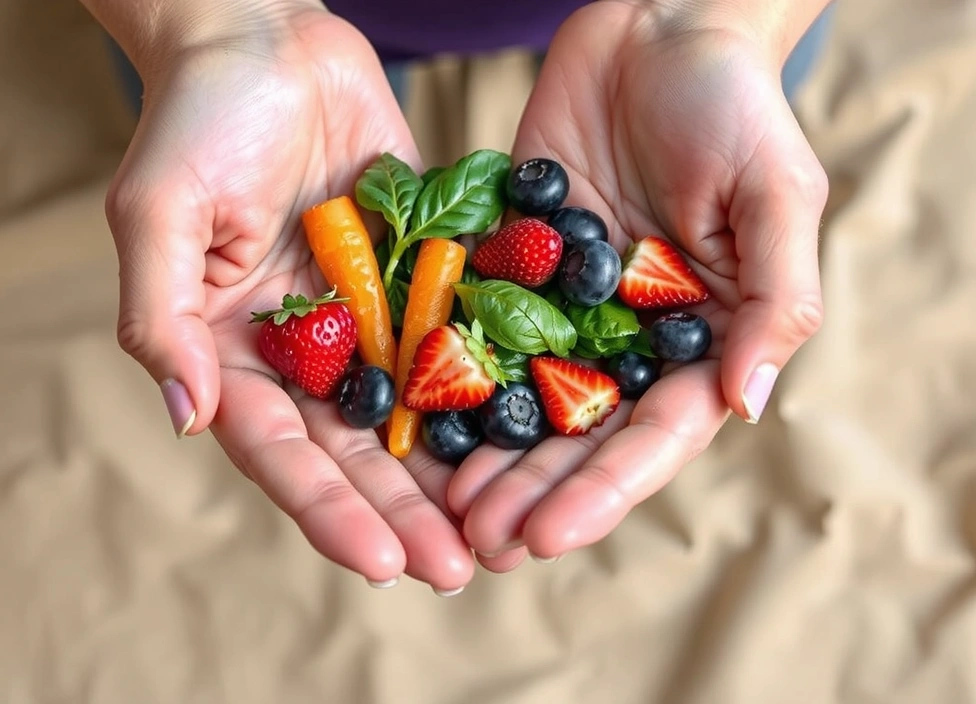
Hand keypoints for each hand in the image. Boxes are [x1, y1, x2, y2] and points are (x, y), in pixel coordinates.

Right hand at [105, 6, 474, 590]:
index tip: (379, 563)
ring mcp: (366, 316)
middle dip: (403, 511)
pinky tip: (532, 427)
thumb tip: (186, 418)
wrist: (268, 40)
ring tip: (504, 524)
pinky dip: (489, 383)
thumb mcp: (159, 211)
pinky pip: (455, 336)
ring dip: (454, 470)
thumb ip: (162, 315)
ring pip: (415, 410)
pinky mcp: (417, 276)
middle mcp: (304, 348)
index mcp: (234, 349)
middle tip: (458, 568)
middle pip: (356, 449)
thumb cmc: (197, 116)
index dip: (327, 508)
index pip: (280, 447)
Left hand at [447, 2, 827, 560]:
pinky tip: (408, 414)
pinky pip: (475, 324)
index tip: (549, 533)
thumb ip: (776, 301)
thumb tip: (748, 405)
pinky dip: (445, 371)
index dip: (602, 488)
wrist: (657, 25)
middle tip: (479, 540)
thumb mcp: (776, 195)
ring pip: (521, 395)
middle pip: (578, 432)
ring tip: (440, 505)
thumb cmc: (735, 104)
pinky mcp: (512, 263)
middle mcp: (628, 335)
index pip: (653, 434)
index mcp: (698, 336)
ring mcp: (564, 304)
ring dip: (483, 453)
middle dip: (531, 488)